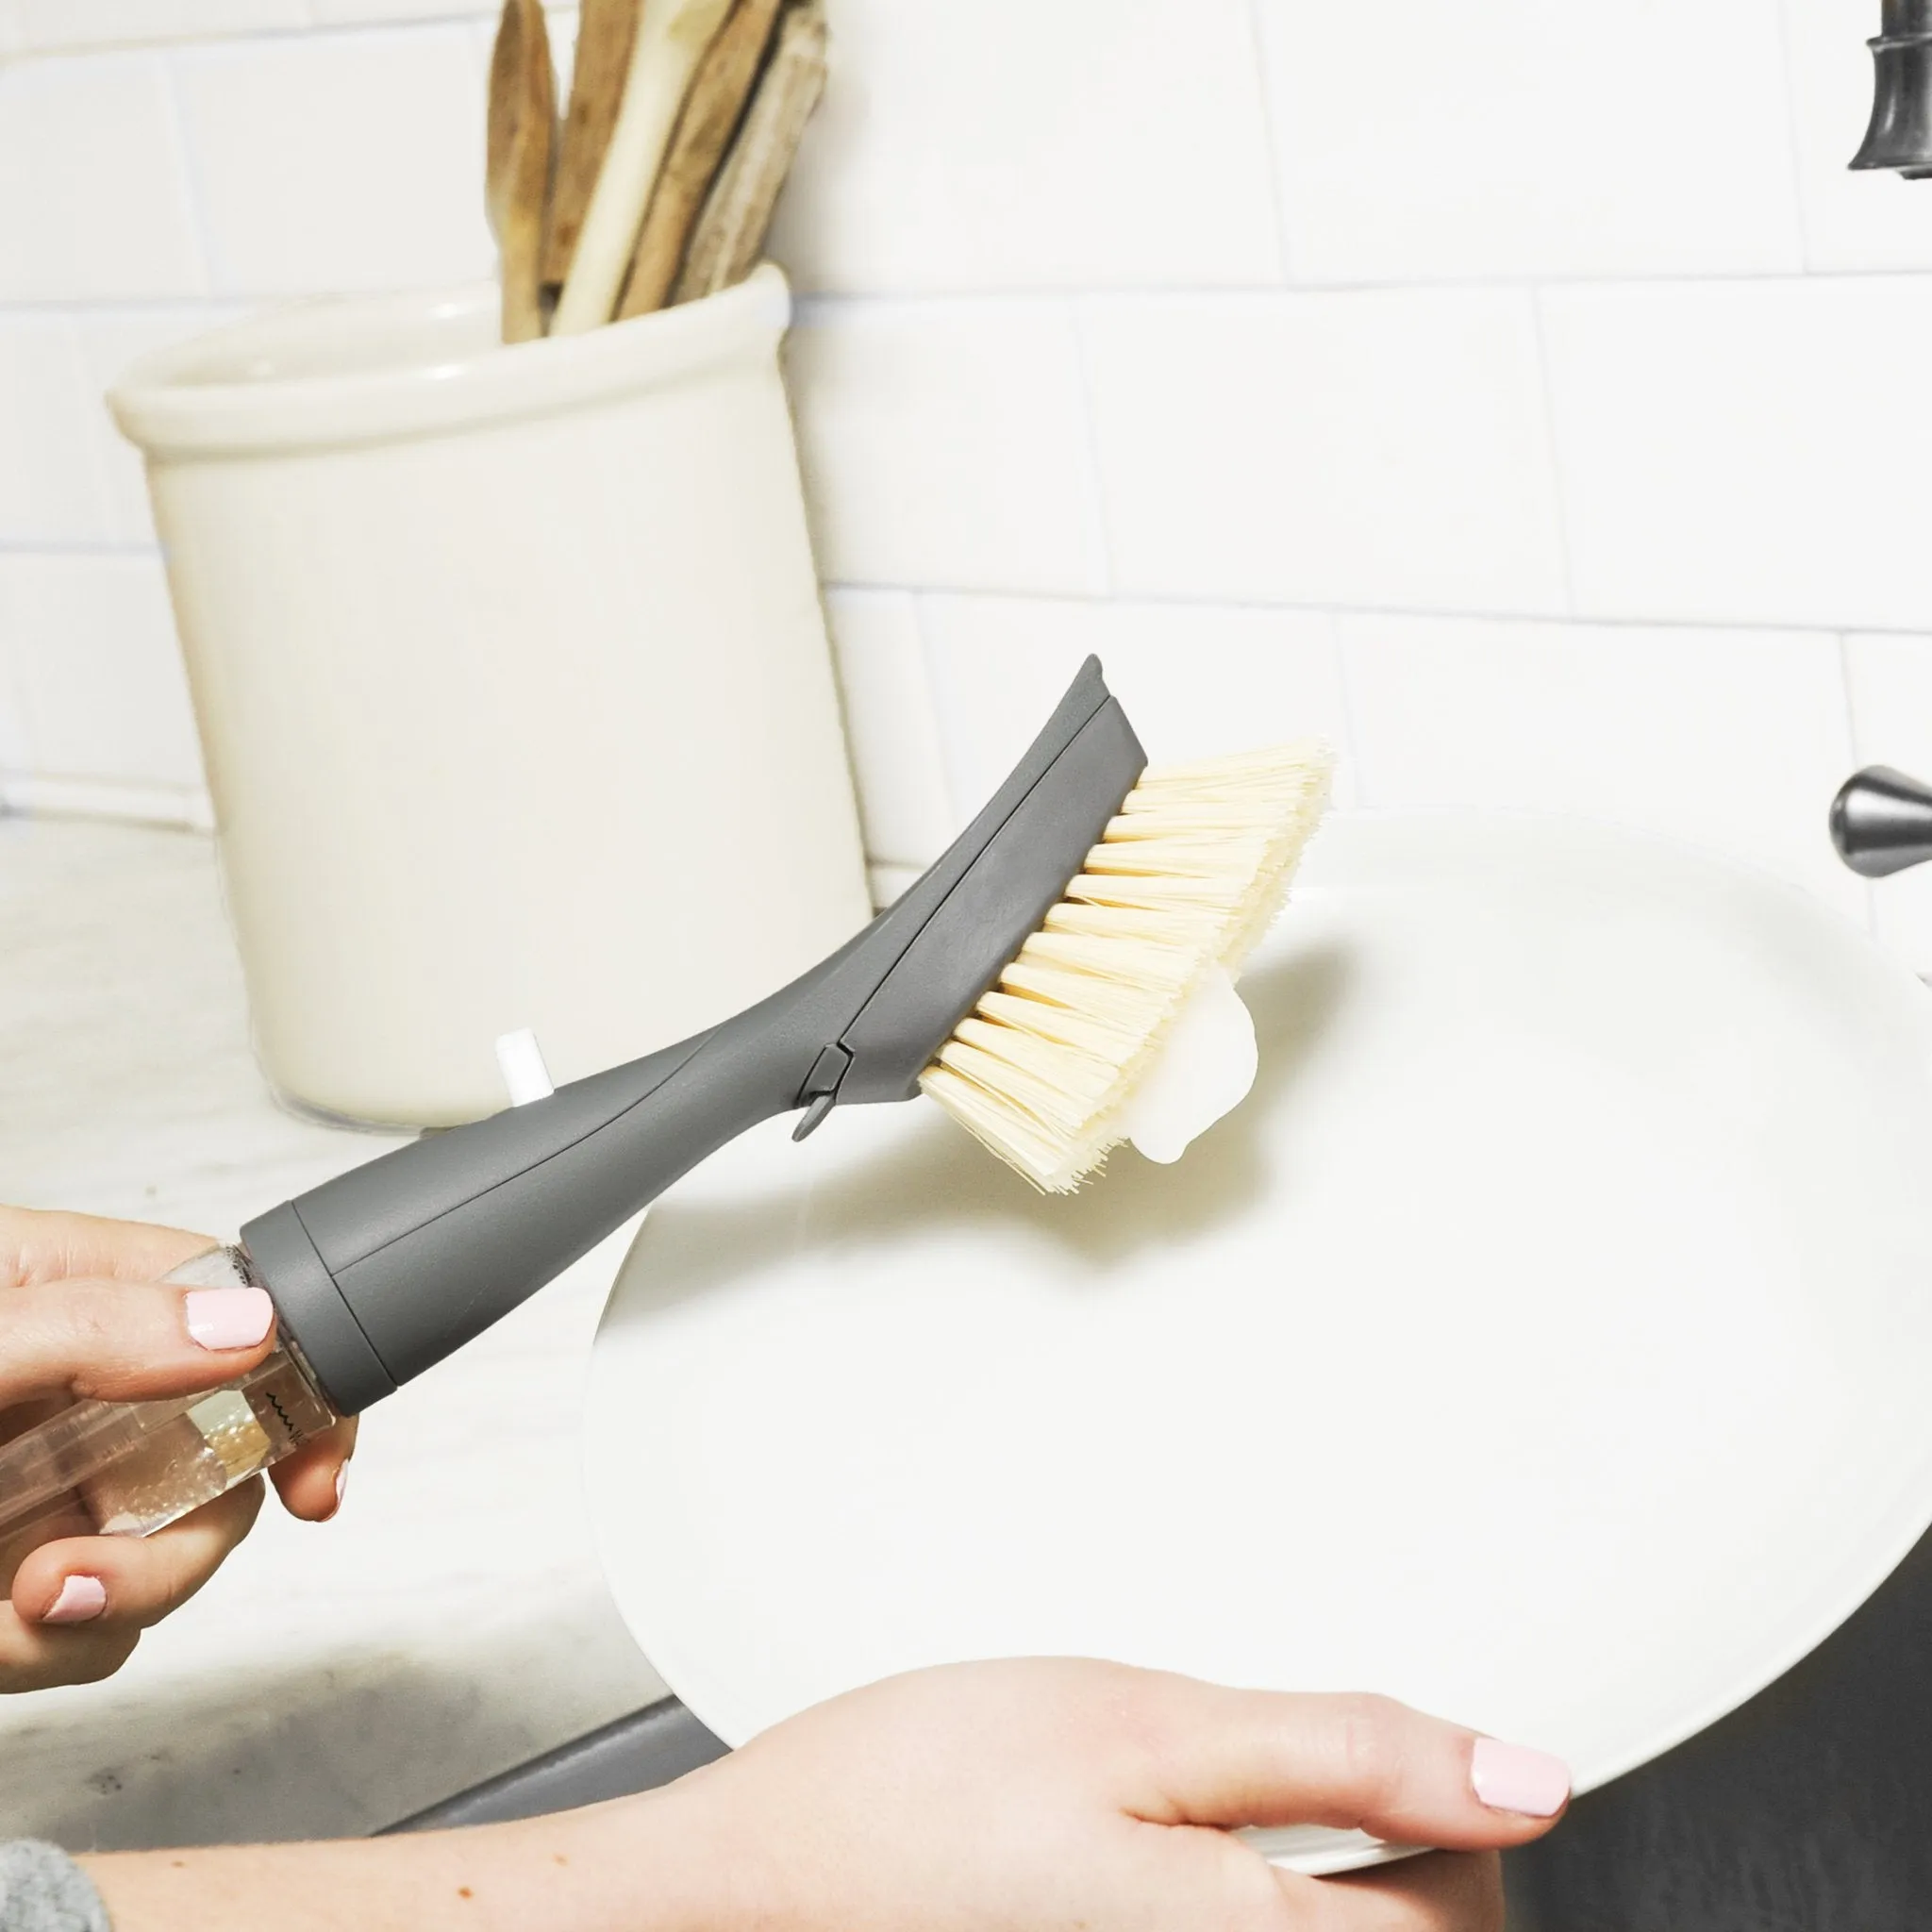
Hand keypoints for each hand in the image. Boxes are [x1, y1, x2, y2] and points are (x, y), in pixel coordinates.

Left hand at [0, 1205, 354, 1691]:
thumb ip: (97, 1327)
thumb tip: (250, 1326)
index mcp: (74, 1290)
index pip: (246, 1314)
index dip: (307, 1393)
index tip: (316, 1479)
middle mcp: (79, 1388)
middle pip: (225, 1464)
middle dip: (173, 1547)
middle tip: (77, 1580)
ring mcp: (49, 1485)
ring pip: (168, 1559)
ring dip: (103, 1612)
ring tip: (5, 1618)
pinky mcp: (18, 1574)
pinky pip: (92, 1632)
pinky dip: (47, 1652)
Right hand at [83, 1662, 1568, 1930]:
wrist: (744, 1887)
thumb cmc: (907, 1801)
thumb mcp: (1138, 1724)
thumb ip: (1345, 1753)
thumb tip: (1526, 1780)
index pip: (1467, 1917)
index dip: (1442, 1804)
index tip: (1378, 1746)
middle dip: (1381, 1855)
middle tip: (1265, 1769)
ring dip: (1298, 1883)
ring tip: (1189, 1812)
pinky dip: (1224, 1906)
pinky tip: (1139, 1864)